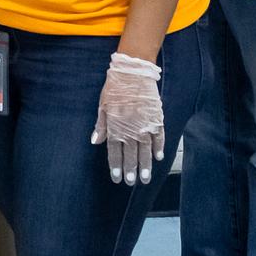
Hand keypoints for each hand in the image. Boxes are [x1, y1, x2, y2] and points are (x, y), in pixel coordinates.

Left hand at [90, 52, 163, 184]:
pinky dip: (159, 148)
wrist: (134, 72)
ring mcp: (145, 125)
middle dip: (130, 171)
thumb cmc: (115, 87)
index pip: (114, 153)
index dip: (116, 167)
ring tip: (145, 179)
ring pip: (146, 151)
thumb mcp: (102, 105)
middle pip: (131, 155)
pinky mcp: (157, 119)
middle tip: (131, 183)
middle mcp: (130, 130)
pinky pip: (159, 137)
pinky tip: (158, 158)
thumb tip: (95, 141)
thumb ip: (100, 125)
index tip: (117, 179)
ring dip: (145, 166)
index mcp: (115, 127)